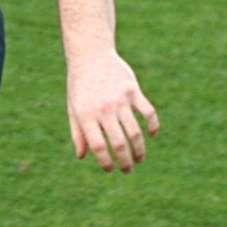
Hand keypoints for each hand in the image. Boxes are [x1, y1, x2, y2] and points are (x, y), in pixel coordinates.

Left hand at [66, 53, 158, 172]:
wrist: (91, 56)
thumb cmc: (80, 86)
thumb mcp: (73, 109)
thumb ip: (78, 133)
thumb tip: (83, 156)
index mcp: (86, 115)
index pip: (98, 146)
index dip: (105, 162)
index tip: (110, 169)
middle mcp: (104, 109)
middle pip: (118, 143)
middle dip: (125, 161)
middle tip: (128, 170)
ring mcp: (120, 99)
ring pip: (134, 131)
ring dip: (139, 149)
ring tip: (140, 158)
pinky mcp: (133, 91)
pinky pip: (148, 112)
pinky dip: (152, 126)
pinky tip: (151, 135)